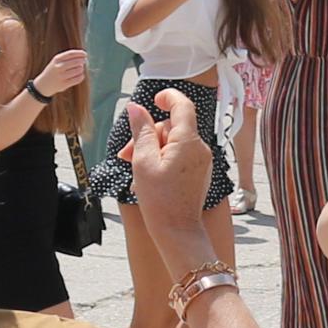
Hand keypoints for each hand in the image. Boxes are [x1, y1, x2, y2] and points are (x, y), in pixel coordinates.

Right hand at [35, 47, 85, 99]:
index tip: (85, 54)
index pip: (71, 54)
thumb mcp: (56, 61)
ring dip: (81, 69)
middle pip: (76, 62)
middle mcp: (58, 67)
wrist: (43, 84)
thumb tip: (83, 56)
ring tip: (80, 69)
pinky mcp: (64, 84)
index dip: (80, 53)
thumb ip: (68, 58)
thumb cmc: (54, 70)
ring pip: (78, 70)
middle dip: (82, 61)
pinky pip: (78, 79)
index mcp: (56, 59)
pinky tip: (80, 75)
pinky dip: (81, 76)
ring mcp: (61, 76)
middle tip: (84, 62)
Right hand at [122, 85, 212, 250]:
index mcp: (188, 141)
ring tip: (135, 168)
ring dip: (153, 149)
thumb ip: (141, 130)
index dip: (168, 97)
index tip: (155, 99)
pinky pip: (180, 155)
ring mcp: (202, 160)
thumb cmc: (159, 199)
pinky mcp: (199, 171)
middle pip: (172, 127)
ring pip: (174, 142)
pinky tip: (149, 175)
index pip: (183, 105)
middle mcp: (200, 147)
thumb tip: (135, 108)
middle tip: (126, 155)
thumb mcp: (143, 161)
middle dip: (148, 135)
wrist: (177, 231)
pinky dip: (164, 158)